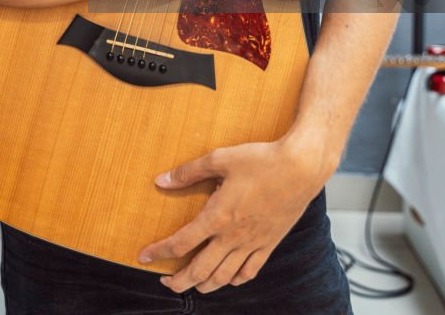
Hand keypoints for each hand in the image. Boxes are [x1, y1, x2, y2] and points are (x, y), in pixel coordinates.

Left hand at [137, 137, 330, 293]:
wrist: (301, 167)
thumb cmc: (261, 160)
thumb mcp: (220, 158)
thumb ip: (189, 172)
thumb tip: (160, 180)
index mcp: (218, 216)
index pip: (181, 243)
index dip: (159, 252)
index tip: (144, 257)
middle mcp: (233, 236)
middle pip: (199, 271)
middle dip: (178, 281)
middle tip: (165, 282)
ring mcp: (253, 243)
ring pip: (223, 277)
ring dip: (203, 285)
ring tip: (191, 285)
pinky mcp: (270, 243)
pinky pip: (249, 272)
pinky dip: (234, 280)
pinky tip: (228, 278)